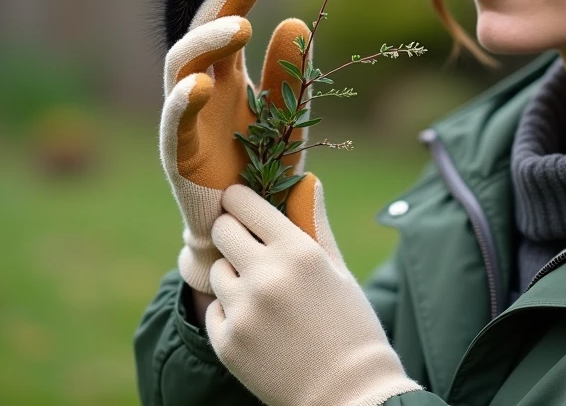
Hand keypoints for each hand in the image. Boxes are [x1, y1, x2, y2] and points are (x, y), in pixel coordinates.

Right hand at [158, 0, 323, 294]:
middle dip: (219, 5)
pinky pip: (175, 123)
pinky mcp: (179, 157)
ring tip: (240, 29)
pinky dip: (183, 103)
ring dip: (206, 43)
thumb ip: (289, 75)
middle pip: (199, 35)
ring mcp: (185, 120)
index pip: (225, 25)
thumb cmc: (263, 171)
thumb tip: (294, 22)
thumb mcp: (287, 117)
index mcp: (226, 77)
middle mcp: (200, 92)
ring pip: (181, 67)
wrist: (243, 231)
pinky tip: (201, 86)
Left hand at [207, 184, 422, 405]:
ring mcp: (243, 311)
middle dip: (230, 232)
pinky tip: (259, 324)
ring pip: (215, 271)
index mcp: (297, 252)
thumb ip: (315, 223)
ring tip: (261, 294)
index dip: (239, 200)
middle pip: (220, 230)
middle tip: (245, 244)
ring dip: (232, 275)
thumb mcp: (338, 270)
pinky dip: (230, 311)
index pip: (244, 204)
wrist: (350, 394)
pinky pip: (214, 309)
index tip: (239, 202)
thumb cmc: (351, 326)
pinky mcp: (228, 342)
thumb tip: (308, 181)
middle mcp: (266, 276)